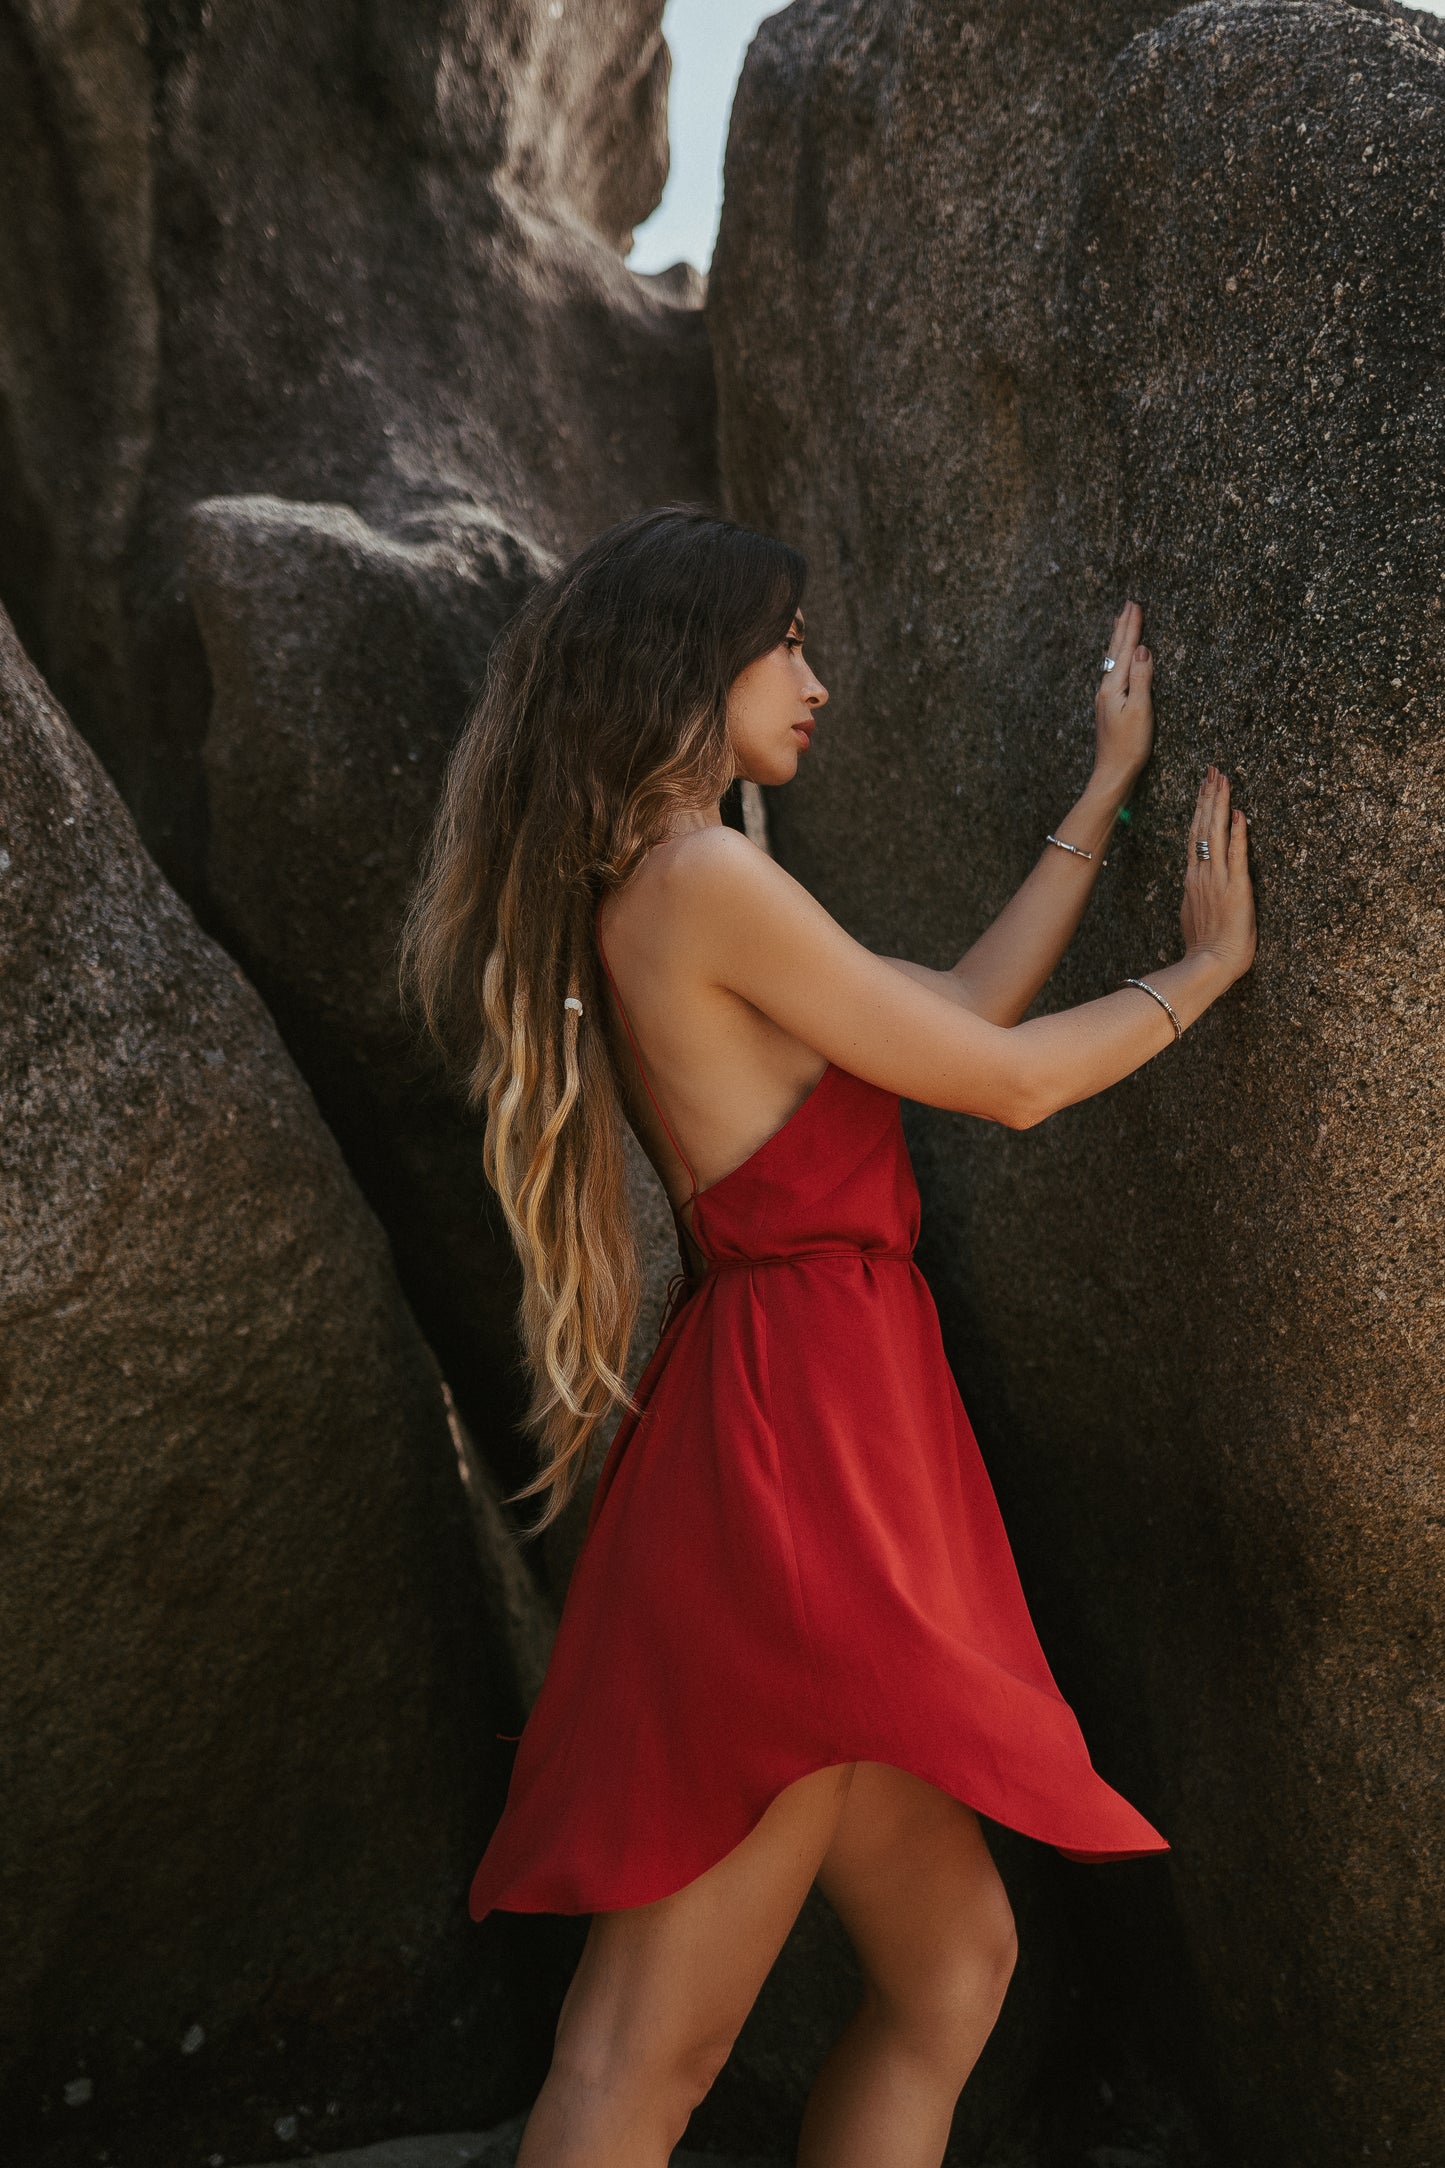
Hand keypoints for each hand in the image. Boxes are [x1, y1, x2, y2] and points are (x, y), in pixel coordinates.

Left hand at [1094, 600, 1152, 790]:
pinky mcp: (1108, 708)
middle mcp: (1105, 690)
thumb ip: (1141, 678)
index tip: (1135, 605)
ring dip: (1118, 640)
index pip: (1124, 650)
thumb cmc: (1129, 746)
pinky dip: (1117, 657)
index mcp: (1113, 687)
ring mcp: (1105, 699)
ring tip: (1120, 623)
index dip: (1132, 627)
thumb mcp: (1140, 710)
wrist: (1112, 774)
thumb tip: (1142, 649)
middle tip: (1128, 604)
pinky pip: (1113, 673)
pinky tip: (1117, 660)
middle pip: (1114, 652)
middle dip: (1123, 627)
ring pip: (1112, 661)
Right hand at [1180, 766, 1255, 980]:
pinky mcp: (1236, 887)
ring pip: (1215, 833)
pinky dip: (1238, 832)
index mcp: (1192, 879)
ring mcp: (1217, 879)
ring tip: (1223, 779)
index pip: (1195, 835)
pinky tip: (1240, 812)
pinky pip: (1237, 854)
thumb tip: (1194, 885)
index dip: (1198, 809)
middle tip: (1213, 771)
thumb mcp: (1192, 915)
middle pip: (1202, 826)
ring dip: (1220, 804)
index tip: (1203, 787)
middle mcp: (1202, 873)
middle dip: (1208, 796)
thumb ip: (1195, 895)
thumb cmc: (1204, 948)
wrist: (1208, 965)